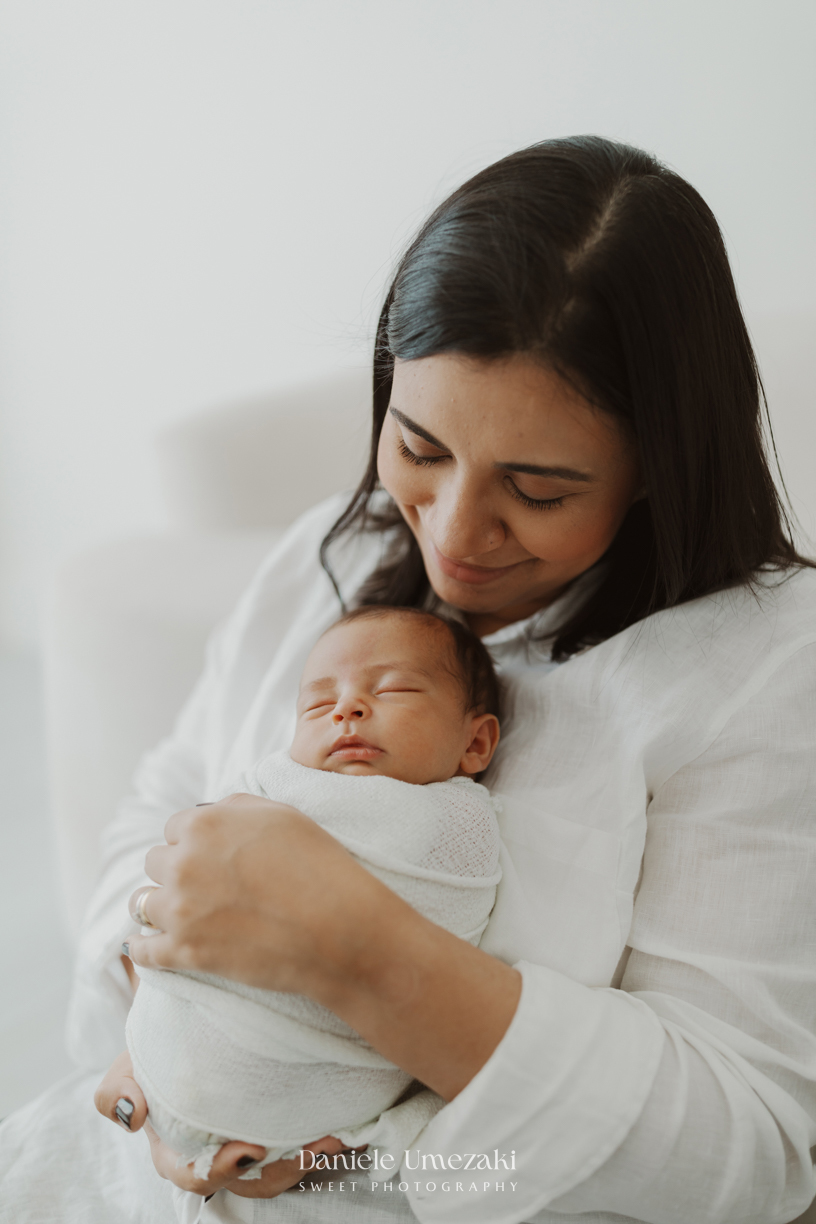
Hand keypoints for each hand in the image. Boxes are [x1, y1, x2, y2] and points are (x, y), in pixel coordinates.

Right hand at [95, 1049, 348, 1197]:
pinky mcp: (280, 1127)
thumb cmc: (161, 1043)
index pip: (195, 1174)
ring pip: (281, 1171)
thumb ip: (119, 1088)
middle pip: (251, 1181)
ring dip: (310, 1158)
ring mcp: (251, 1142)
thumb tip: (131, 1116)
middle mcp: (217, 1152)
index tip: (250, 1149)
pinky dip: (323, 1141)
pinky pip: (303, 1147)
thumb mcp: (133, 1059)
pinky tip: (342, 1122)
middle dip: (283, 1169)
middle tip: (314, 1144)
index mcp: (178, 1150)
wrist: (192, 1016)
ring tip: (335, 1134)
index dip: (222, 1170)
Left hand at [125, 792, 521, 1100]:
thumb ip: (235, 807)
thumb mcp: (281, 814)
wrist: (339, 930)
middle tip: (201, 883)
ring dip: (157, 906)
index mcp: (204, 823)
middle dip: (175, 869)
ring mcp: (179, 910)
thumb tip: (210, 812)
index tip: (209, 855)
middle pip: (155, 862)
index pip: (174, 827)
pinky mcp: (183, 953)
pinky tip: (143, 946)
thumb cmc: (319, 866)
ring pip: (141, 903)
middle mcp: (183, 862)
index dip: (193, 840)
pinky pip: (142, 950)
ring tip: (175, 912)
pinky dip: (142, 948)